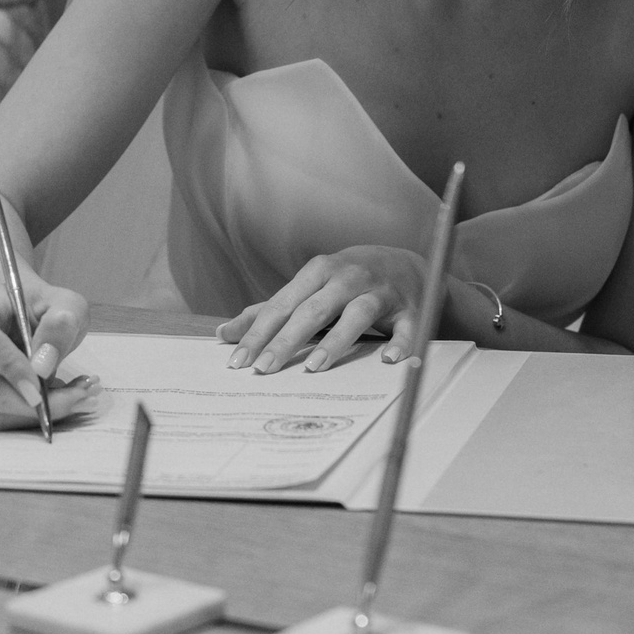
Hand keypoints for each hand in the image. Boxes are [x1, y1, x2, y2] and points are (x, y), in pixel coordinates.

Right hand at [0, 277, 98, 430]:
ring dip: (36, 412)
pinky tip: (54, 399)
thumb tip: (43, 365)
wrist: (24, 314)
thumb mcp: (66, 304)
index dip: (8, 366)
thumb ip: (61, 325)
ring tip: (74, 396)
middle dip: (33, 402)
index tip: (41, 388)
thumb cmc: (45, 306)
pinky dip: (29, 415)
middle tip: (78, 398)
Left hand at [217, 245, 432, 375]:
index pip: (282, 305)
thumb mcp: (308, 286)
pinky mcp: (409, 309)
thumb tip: (224, 333)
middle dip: (286, 340)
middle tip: (264, 370)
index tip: (238, 360)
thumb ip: (269, 310)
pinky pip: (406, 328)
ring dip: (336, 341)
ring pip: (356, 315)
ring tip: (313, 368)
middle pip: (314, 310)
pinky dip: (400, 343)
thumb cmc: (347, 279)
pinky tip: (388, 360)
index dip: (259, 333)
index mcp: (319, 272)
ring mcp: (380, 293)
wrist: (407, 263)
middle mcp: (348, 278)